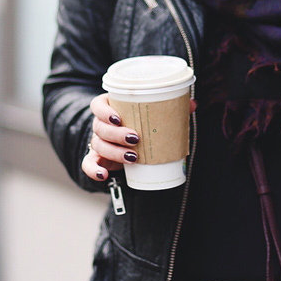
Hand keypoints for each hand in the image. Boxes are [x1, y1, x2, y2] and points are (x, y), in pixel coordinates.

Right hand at [81, 93, 196, 181]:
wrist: (125, 142)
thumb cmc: (139, 124)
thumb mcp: (151, 115)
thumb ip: (169, 109)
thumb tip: (193, 104)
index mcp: (109, 108)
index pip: (98, 105)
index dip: (105, 111)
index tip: (119, 118)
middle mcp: (100, 124)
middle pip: (99, 127)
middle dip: (116, 134)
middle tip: (135, 138)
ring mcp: (97, 141)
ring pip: (98, 145)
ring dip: (114, 152)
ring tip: (133, 157)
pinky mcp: (97, 158)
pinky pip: (88, 164)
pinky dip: (94, 171)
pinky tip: (104, 176)